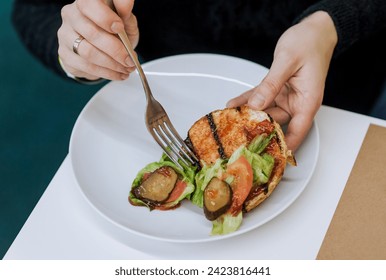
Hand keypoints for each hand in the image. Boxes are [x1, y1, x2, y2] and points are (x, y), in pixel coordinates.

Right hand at [57, 0, 138, 80]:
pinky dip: (106, 73)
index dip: (105, 17)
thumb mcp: (124, 21)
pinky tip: (117, 73)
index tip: (120, 28)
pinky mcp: (64, 54)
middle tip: (130, 59)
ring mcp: (65, 35)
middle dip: (116, 50)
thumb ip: (126, 14)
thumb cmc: (112, 30)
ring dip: (112, 64)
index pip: (89, 4)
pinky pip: (86, 66)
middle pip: (91, 33)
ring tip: (126, 68)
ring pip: (88, 53)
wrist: (99, 47)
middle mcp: (71, 15)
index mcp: (86, 2)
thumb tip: (127, 5)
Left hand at [227, 11, 336, 150]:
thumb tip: (257, 105)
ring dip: (248, 113)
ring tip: (230, 119)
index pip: (297, 131)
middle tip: (238, 137)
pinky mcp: (277, 89)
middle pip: (276, 123)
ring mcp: (287, 96)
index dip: (284, 146)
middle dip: (257, 130)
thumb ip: (270, 85)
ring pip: (265, 110)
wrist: (314, 29)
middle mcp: (298, 102)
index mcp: (308, 101)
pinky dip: (248, 100)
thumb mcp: (287, 62)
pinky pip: (261, 97)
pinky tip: (234, 104)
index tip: (271, 158)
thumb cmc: (309, 43)